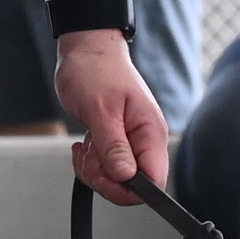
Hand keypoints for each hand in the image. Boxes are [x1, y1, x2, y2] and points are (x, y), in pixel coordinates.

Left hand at [56, 34, 170, 204]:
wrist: (86, 49)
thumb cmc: (95, 70)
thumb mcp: (100, 110)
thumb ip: (113, 146)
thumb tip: (126, 177)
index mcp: (151, 133)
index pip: (154, 181)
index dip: (129, 189)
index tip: (105, 176)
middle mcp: (145, 141)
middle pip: (132, 185)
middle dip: (104, 177)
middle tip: (88, 155)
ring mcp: (131, 142)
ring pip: (116, 178)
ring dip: (94, 168)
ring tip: (85, 143)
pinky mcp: (116, 142)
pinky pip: (105, 166)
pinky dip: (90, 161)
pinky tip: (84, 143)